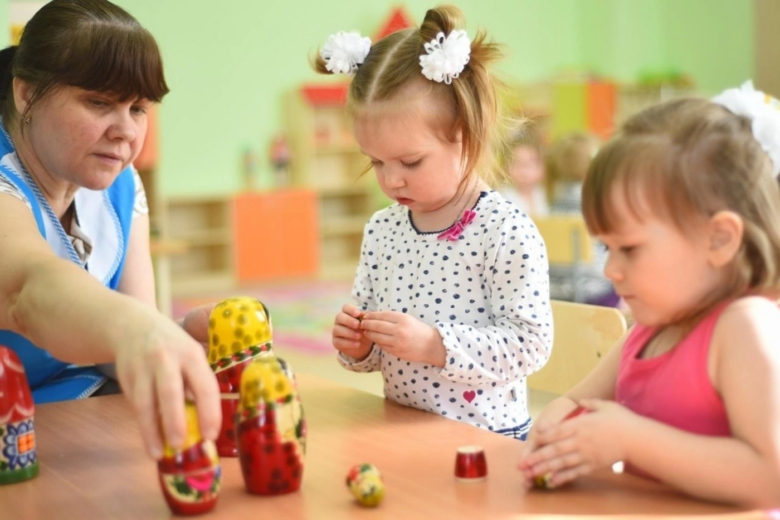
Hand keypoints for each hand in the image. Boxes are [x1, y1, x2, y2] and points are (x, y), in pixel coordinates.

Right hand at [115, 311, 220, 459]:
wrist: (132, 326)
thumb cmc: (172, 347)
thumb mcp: (191, 355)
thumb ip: (196, 382)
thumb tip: (203, 423)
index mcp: (192, 355)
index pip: (204, 385)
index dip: (209, 411)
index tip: (211, 435)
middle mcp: (167, 360)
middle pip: (170, 392)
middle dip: (175, 420)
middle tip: (180, 445)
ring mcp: (143, 368)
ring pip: (145, 403)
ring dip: (152, 430)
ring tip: (158, 454)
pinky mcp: (126, 377)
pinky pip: (134, 404)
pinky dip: (142, 424)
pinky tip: (150, 441)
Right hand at [332, 304, 372, 360]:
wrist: (364, 345)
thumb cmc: (365, 330)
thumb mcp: (367, 324)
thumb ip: (365, 318)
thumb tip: (364, 315)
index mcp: (347, 313)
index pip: (345, 307)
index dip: (351, 310)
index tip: (358, 314)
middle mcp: (339, 321)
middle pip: (339, 317)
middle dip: (348, 320)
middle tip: (358, 325)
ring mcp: (336, 331)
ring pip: (337, 329)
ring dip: (349, 332)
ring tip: (359, 336)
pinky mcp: (336, 342)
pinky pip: (338, 341)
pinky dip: (348, 343)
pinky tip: (357, 344)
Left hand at [360, 311, 444, 365]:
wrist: (431, 346)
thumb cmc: (418, 330)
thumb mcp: (408, 319)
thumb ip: (393, 318)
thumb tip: (375, 316)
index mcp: (403, 319)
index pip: (382, 315)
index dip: (371, 315)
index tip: (365, 315)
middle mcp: (399, 330)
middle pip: (377, 325)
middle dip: (367, 324)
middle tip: (361, 323)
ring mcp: (397, 342)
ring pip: (377, 336)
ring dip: (369, 333)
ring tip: (365, 331)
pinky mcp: (396, 351)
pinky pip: (382, 345)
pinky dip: (376, 341)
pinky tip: (374, 339)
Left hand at [519, 399, 636, 487]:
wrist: (638, 439)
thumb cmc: (623, 420)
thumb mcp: (605, 405)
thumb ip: (591, 403)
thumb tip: (581, 401)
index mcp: (581, 424)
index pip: (557, 431)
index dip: (543, 437)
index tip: (532, 440)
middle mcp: (581, 440)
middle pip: (555, 449)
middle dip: (537, 457)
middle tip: (522, 463)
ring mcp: (587, 454)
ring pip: (562, 462)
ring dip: (545, 468)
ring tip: (531, 474)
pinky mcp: (594, 464)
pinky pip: (576, 472)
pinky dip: (564, 477)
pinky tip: (553, 481)